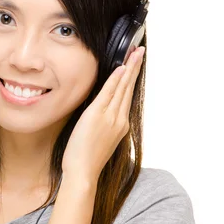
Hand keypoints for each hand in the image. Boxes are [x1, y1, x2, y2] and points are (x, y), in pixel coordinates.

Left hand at [61, 46, 144, 183]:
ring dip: (128, 68)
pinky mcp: (98, 116)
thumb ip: (103, 125)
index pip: (126, 97)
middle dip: (134, 68)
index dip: (131, 79)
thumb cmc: (86, 160)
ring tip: (135, 52)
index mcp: (120, 126)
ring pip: (122, 88)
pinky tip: (121, 68)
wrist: (83, 173)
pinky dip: (115, 80)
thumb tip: (98, 114)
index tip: (135, 65)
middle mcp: (119, 120)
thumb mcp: (99, 140)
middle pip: (128, 89)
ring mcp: (110, 117)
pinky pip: (108, 93)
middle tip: (140, 51)